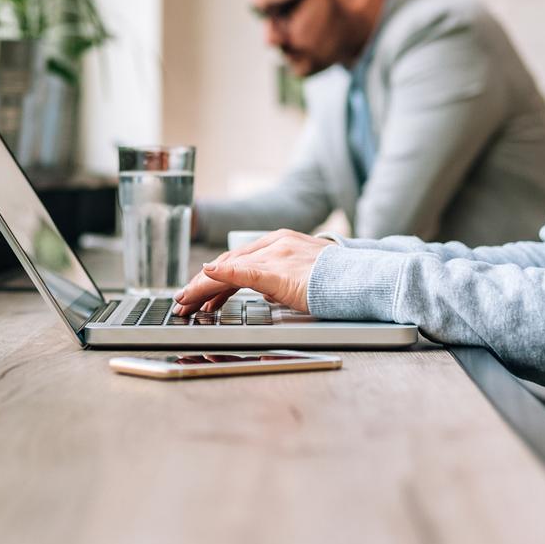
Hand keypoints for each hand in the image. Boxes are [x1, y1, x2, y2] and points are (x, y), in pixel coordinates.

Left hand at [173, 230, 336, 315]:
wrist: (361, 277)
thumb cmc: (338, 279)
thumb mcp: (302, 274)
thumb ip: (278, 278)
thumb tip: (260, 289)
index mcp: (281, 242)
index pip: (238, 260)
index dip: (215, 277)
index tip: (200, 293)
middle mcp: (275, 243)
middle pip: (228, 262)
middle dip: (202, 283)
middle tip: (183, 300)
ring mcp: (277, 255)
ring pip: (229, 268)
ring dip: (203, 286)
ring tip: (185, 300)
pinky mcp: (280, 270)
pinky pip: (243, 272)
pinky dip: (222, 275)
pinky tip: (206, 277)